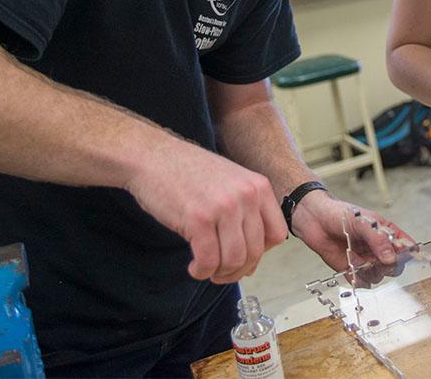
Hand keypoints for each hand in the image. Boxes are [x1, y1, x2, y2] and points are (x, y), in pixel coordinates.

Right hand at [125, 138, 286, 283]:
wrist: (152, 157)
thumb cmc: (187, 172)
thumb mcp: (231, 181)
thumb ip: (247, 210)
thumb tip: (253, 257)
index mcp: (258, 186)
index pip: (277, 234)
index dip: (261, 253)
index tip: (243, 258)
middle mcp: (246, 196)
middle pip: (255, 252)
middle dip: (238, 270)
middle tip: (221, 272)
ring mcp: (224, 207)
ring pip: (234, 260)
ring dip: (219, 273)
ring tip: (206, 269)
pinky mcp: (199, 220)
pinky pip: (209, 261)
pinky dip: (202, 271)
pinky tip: (194, 267)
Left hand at [290, 190, 411, 285]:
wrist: (315, 220)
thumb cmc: (340, 214)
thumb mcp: (362, 222)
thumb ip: (377, 239)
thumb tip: (391, 258)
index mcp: (387, 234)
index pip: (406, 248)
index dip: (409, 255)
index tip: (404, 257)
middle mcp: (379, 249)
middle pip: (395, 267)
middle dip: (386, 266)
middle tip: (375, 259)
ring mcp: (367, 261)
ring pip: (378, 277)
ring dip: (367, 271)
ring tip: (354, 257)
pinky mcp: (353, 270)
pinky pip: (362, 282)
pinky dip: (356, 276)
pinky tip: (348, 263)